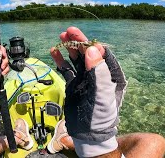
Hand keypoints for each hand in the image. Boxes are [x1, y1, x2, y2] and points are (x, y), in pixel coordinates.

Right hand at [50, 27, 126, 143]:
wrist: (88, 134)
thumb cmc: (100, 116)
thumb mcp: (102, 95)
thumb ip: (98, 72)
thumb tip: (92, 49)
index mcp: (110, 75)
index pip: (103, 55)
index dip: (93, 46)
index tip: (84, 40)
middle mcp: (98, 75)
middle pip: (88, 53)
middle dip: (79, 42)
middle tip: (69, 31)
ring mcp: (85, 79)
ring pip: (77, 59)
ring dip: (69, 48)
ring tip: (61, 37)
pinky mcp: (74, 84)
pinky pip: (67, 69)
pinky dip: (60, 60)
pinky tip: (54, 52)